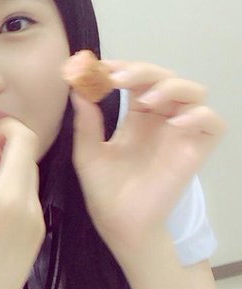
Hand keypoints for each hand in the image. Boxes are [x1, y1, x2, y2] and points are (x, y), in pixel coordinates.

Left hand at [72, 60, 224, 255]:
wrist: (119, 222)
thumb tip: (76, 89)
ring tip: (145, 99)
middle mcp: (161, 119)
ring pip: (193, 92)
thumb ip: (86, 122)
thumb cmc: (104, 189)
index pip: (137, 80)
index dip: (123, 67)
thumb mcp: (88, 153)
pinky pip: (212, 123)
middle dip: (142, 71)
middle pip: (165, 78)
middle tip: (117, 78)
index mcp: (136, 116)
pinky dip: (199, 115)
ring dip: (171, 86)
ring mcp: (180, 133)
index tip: (99, 66)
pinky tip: (175, 122)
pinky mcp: (196, 150)